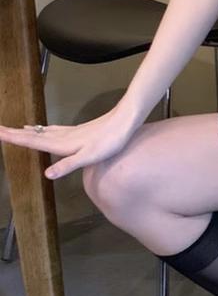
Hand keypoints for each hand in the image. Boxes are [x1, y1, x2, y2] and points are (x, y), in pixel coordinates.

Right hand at [0, 104, 139, 179]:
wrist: (125, 121)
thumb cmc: (109, 141)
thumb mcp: (89, 157)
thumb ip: (68, 165)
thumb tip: (46, 175)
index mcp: (62, 144)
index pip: (33, 141)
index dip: (15, 138)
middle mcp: (64, 136)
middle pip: (35, 135)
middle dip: (17, 134)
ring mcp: (73, 132)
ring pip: (45, 131)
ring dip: (31, 131)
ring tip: (19, 130)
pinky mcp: (82, 130)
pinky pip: (57, 129)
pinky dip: (46, 129)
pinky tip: (49, 129)